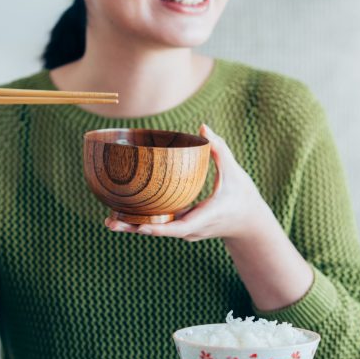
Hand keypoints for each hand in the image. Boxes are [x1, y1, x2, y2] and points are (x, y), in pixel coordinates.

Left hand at [105, 124, 275, 241]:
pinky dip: (143, 221)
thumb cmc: (243, 197)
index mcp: (204, 218)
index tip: (141, 225)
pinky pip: (161, 226)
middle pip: (160, 232)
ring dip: (134, 227)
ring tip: (109, 221)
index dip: (159, 228)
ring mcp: (186, 231)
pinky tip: (123, 215)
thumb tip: (203, 127)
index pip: (180, 227)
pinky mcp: (183, 228)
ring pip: (157, 231)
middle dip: (135, 228)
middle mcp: (192, 229)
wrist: (250, 224)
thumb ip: (219, 150)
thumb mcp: (235, 173)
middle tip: (111, 223)